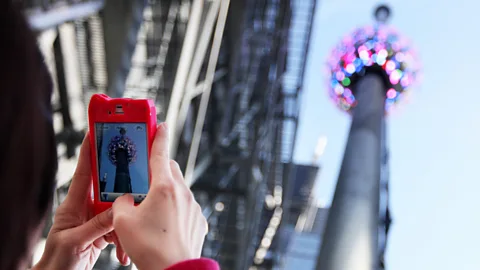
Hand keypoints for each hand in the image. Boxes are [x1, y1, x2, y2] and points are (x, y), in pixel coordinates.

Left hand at [33, 136, 128, 269]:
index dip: (89, 151)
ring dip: (125, 222)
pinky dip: (124, 238)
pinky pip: (118, 227)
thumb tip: (118, 210)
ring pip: (117, 209)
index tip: (97, 131)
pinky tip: (124, 251)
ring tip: (128, 236)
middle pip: (107, 187)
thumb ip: (96, 225)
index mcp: (73, 205)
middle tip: (137, 173)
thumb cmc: (57, 261)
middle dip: (123, 183)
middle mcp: (85, 208)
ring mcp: (94, 219)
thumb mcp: (75, 241)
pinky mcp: (101, 231)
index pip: (83, 172)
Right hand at [112, 123, 207, 269]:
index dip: (159, 136)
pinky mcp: (199, 221)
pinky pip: (186, 207)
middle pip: (171, 170)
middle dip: (159, 168)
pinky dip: (175, 209)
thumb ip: (122, 202)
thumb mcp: (123, 222)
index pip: (161, 153)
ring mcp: (193, 207)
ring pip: (179, 189)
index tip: (161, 124)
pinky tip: (164, 224)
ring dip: (166, 191)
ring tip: (151, 208)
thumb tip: (126, 199)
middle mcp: (183, 193)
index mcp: (164, 187)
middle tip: (146, 174)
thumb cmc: (149, 248)